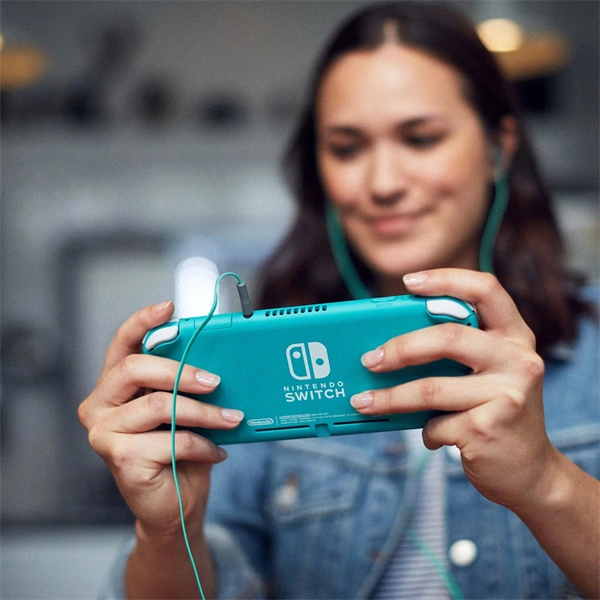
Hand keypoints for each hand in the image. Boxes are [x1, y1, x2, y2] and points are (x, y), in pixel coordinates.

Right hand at [78, 301, 243, 537]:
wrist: (175, 505)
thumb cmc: (178, 451)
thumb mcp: (182, 409)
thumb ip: (184, 385)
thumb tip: (216, 359)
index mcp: (114, 387)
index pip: (122, 345)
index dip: (142, 322)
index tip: (169, 307)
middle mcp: (99, 406)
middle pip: (136, 369)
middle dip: (182, 371)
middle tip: (216, 381)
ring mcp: (104, 434)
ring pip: (160, 406)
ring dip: (204, 412)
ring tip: (231, 419)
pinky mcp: (120, 459)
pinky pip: (173, 440)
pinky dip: (203, 445)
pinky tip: (217, 451)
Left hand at [351, 269, 555, 511]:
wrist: (531, 473)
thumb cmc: (495, 413)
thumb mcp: (488, 374)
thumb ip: (456, 354)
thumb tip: (388, 346)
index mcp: (515, 337)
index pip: (486, 290)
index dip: (446, 279)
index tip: (409, 282)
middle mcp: (518, 360)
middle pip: (448, 338)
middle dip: (400, 348)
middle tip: (369, 359)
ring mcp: (508, 396)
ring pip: (431, 388)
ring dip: (389, 398)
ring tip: (363, 402)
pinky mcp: (490, 430)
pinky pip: (436, 424)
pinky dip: (425, 431)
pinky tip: (432, 435)